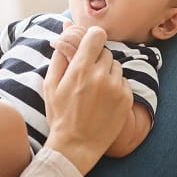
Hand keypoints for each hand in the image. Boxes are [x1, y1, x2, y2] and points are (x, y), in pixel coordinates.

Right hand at [43, 26, 131, 173]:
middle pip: (105, 51)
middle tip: (86, 73)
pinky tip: (103, 100)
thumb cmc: (60, 114)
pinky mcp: (126, 99)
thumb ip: (59, 56)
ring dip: (106, 71)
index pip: (97, 35)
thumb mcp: (51, 84)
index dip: (93, 36)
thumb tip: (65, 31)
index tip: (89, 42)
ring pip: (115, 65)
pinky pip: (123, 81)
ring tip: (94, 89)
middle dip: (96, 58)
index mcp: (80, 69)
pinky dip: (114, 85)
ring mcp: (116, 88)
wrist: (76, 145)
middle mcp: (101, 76)